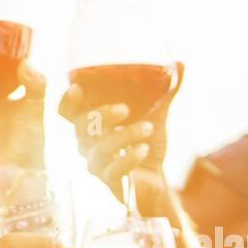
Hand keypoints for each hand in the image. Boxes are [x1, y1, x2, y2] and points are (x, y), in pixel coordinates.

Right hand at [57, 62, 182, 208]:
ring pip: (99, 149)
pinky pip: (113, 171)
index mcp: (92, 127)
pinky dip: (128, 158)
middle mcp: (88, 146)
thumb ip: (163, 92)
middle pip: (81, 129)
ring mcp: (97, 166)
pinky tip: (143, 149)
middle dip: (102, 116)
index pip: (67, 114)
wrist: (156, 180)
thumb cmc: (146, 145)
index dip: (67, 102)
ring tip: (148, 129)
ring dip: (124, 136)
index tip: (78, 88)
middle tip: (125, 109)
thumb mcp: (155, 115)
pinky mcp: (111, 184)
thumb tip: (180, 63)